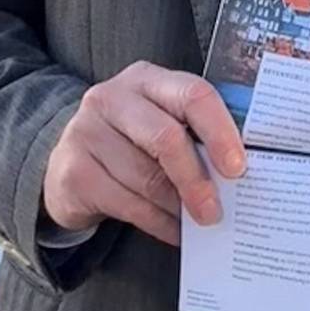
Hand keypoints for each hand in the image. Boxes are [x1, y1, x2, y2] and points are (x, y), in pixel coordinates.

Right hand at [41, 60, 246, 246]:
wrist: (69, 163)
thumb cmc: (132, 142)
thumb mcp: (161, 122)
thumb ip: (195, 135)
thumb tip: (240, 173)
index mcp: (147, 79)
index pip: (193, 94)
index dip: (220, 132)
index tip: (237, 167)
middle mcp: (112, 98)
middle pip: (166, 137)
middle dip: (197, 179)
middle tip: (216, 210)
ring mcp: (86, 132)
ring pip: (146, 177)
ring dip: (179, 207)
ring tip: (198, 222)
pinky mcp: (73, 171)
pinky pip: (127, 204)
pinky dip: (158, 223)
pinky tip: (174, 231)